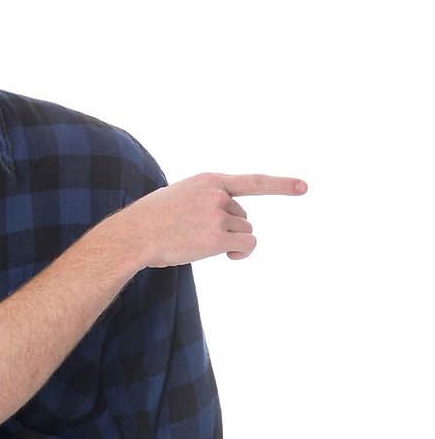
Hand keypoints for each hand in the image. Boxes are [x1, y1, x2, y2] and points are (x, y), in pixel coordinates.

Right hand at [126, 171, 307, 267]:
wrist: (133, 235)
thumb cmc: (150, 220)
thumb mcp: (178, 196)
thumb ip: (204, 200)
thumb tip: (226, 226)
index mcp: (209, 180)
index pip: (253, 181)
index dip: (281, 185)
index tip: (304, 187)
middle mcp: (218, 195)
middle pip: (243, 217)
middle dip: (229, 229)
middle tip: (199, 236)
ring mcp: (218, 215)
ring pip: (245, 233)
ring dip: (231, 242)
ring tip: (199, 244)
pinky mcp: (218, 237)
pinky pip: (246, 246)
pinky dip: (241, 253)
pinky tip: (227, 257)